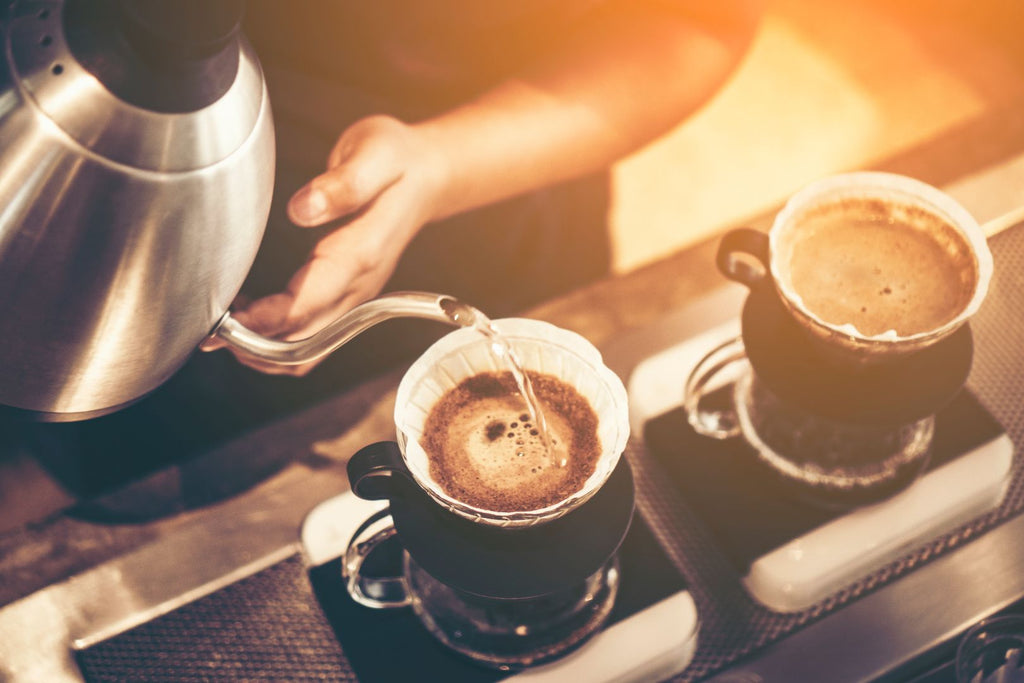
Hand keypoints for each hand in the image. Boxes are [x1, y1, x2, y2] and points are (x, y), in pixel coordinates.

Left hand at [204, 115, 449, 374]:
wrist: (429, 173)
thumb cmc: (397, 159)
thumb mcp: (373, 153)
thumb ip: (340, 183)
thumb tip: (301, 209)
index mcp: (359, 255)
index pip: (305, 307)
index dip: (261, 322)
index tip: (222, 318)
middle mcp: (358, 286)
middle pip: (302, 344)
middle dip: (252, 345)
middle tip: (206, 329)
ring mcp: (354, 296)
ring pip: (306, 351)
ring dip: (263, 351)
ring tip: (222, 329)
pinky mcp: (347, 296)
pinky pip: (312, 338)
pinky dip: (278, 341)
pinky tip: (250, 318)